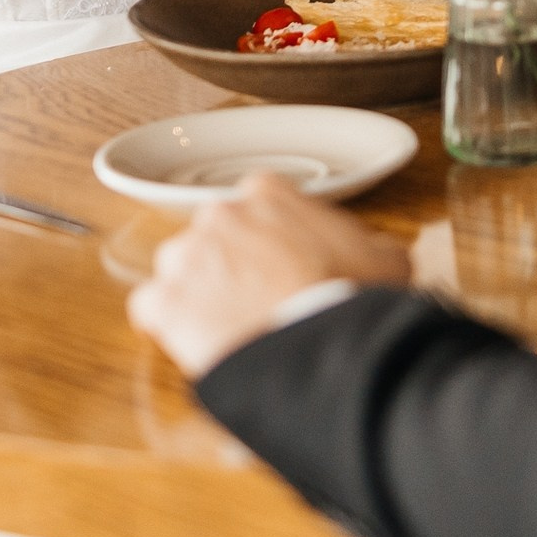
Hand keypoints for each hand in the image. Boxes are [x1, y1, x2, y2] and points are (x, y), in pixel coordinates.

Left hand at [127, 172, 412, 378]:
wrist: (320, 343)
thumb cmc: (351, 296)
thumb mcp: (385, 256)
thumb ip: (366, 242)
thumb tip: (371, 254)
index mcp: (269, 193)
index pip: (257, 206)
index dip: (267, 238)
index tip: (279, 263)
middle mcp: (219, 213)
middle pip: (214, 236)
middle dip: (229, 264)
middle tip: (256, 298)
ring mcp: (187, 256)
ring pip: (178, 270)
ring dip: (196, 292)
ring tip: (228, 326)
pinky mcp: (164, 301)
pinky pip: (151, 308)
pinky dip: (167, 324)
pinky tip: (196, 343)